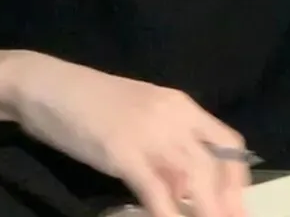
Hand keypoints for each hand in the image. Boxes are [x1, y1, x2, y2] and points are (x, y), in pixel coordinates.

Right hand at [0, 51, 248, 216]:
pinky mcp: (122, 152)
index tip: (239, 205)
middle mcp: (174, 116)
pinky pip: (155, 190)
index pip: (226, 141)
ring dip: (205, 209)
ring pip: (192, 177)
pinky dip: (167, 214)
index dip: (238, 177)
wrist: (50, 85)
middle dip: (226, 201)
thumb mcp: (142, 116)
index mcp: (181, 105)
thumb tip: (186, 183)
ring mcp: (149, 133)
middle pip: (214, 164)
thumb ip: (166, 143)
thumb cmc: (94, 102)